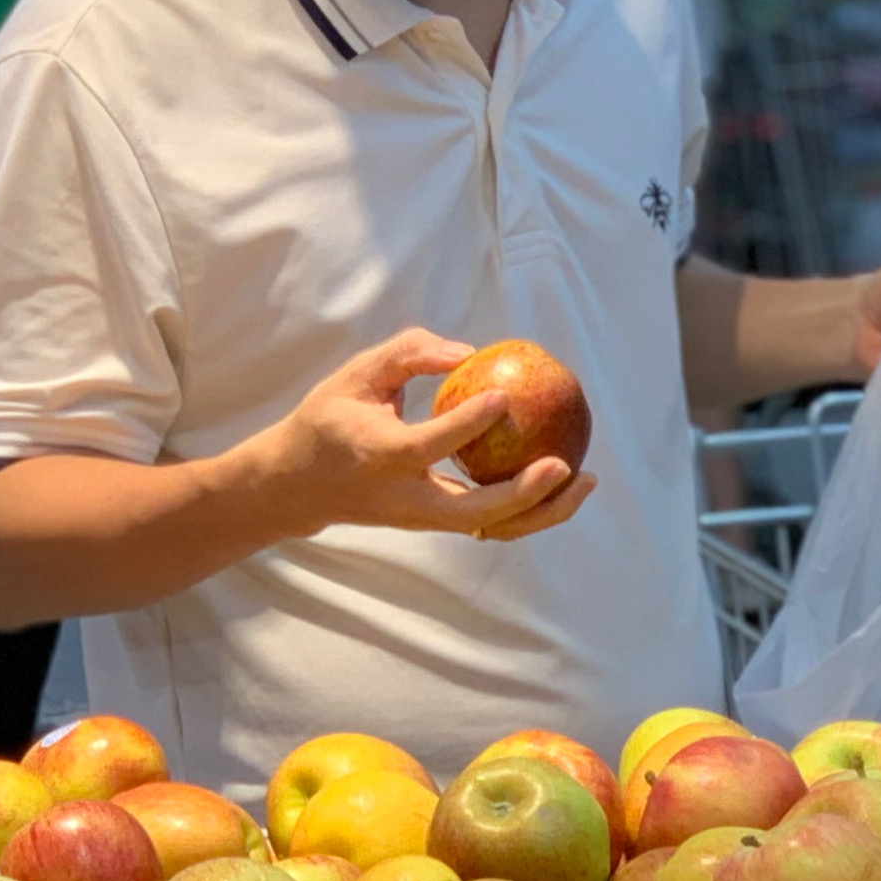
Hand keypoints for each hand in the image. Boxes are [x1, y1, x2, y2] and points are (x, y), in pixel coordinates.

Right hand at [246, 329, 596, 543]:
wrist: (295, 486)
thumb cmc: (330, 418)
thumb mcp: (355, 375)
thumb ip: (407, 353)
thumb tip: (467, 353)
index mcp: (379, 456)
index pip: (432, 444)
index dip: (470, 422)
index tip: (504, 395)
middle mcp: (405, 497)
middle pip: (475, 512)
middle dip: (525, 495)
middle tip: (565, 464)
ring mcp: (421, 519)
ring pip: (491, 527)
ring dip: (541, 512)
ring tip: (585, 479)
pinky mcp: (434, 524)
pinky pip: (490, 523)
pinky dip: (529, 509)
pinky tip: (561, 482)